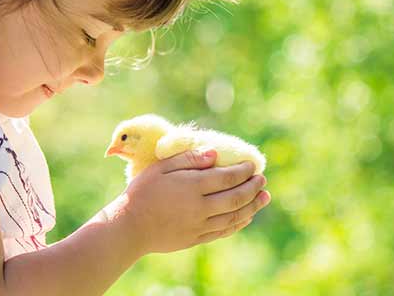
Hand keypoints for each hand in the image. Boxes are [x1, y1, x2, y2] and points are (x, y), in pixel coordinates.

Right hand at [120, 149, 270, 253]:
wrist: (129, 226)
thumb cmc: (142, 192)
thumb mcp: (160, 168)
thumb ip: (187, 160)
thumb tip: (214, 154)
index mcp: (192, 186)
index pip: (226, 177)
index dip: (243, 171)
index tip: (253, 165)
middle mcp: (200, 207)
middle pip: (235, 197)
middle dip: (252, 188)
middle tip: (262, 179)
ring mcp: (199, 225)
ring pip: (234, 216)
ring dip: (252, 206)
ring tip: (264, 197)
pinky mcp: (196, 238)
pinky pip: (224, 231)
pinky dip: (239, 223)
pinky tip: (246, 216)